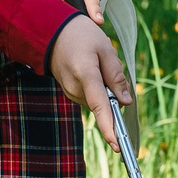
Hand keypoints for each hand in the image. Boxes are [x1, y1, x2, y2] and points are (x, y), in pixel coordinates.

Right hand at [48, 16, 132, 142]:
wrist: (51, 31)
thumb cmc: (80, 35)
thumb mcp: (105, 49)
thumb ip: (116, 76)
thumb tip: (126, 102)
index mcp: (86, 74)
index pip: (100, 106)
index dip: (109, 127)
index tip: (117, 145)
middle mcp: (76, 88)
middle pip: (104, 104)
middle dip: (115, 92)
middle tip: (110, 63)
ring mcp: (70, 92)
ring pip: (99, 100)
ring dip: (106, 88)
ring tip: (97, 61)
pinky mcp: (70, 93)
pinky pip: (92, 96)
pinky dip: (98, 87)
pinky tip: (92, 68)